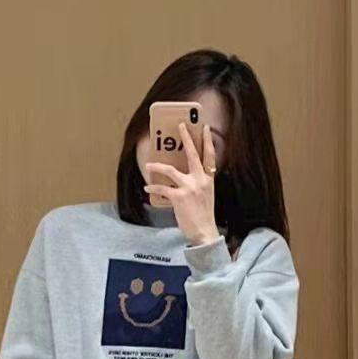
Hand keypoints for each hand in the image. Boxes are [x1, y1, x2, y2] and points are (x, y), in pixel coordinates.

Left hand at [144, 121, 220, 246]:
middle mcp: (201, 181)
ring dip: (157, 165)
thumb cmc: (203, 217)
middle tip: (180, 125)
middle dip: (186, 138)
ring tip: (149, 164)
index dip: (207, 141)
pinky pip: (162, 187)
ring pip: (170, 169)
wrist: (204, 233)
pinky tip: (147, 186)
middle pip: (193, 154)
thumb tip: (181, 176)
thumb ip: (198, 183)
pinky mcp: (179, 197)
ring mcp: (190, 188)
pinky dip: (153, 186)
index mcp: (209, 180)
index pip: (210, 156)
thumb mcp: (205, 196)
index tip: (203, 128)